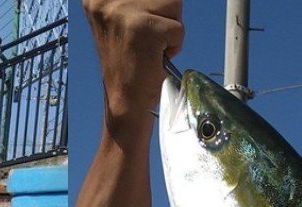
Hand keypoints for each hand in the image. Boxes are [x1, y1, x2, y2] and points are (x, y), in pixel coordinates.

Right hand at [84, 0, 182, 127]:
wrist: (125, 101)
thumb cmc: (130, 62)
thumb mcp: (122, 18)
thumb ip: (138, 0)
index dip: (153, 2)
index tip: (145, 25)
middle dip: (164, 12)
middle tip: (148, 37)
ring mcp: (123, 12)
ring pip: (173, 3)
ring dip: (170, 27)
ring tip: (151, 47)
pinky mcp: (144, 29)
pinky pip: (178, 28)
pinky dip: (174, 45)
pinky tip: (154, 58)